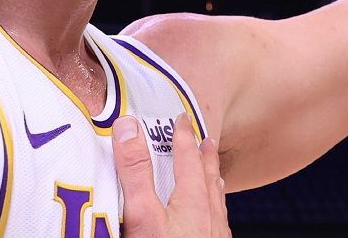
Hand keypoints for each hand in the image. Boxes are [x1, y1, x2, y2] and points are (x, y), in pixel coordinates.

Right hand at [112, 114, 230, 237]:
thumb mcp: (141, 213)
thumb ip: (135, 172)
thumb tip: (128, 129)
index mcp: (192, 200)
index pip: (188, 159)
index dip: (183, 137)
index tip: (182, 120)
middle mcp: (209, 216)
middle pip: (209, 178)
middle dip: (205, 158)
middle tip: (207, 142)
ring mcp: (215, 236)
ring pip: (216, 203)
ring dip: (212, 184)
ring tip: (215, 177)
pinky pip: (218, 225)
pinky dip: (214, 213)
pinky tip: (211, 221)